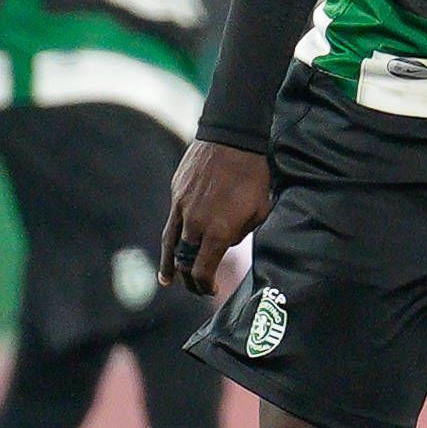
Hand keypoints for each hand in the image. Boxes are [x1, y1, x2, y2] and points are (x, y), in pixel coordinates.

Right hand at [160, 139, 273, 293]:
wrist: (232, 138)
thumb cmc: (253, 175)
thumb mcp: (259, 210)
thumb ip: (240, 233)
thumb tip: (226, 242)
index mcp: (218, 232)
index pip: (202, 271)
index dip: (204, 285)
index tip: (211, 289)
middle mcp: (195, 224)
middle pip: (185, 262)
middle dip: (190, 280)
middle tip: (195, 287)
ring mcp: (182, 207)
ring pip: (171, 244)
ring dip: (170, 265)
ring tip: (167, 280)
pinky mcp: (176, 193)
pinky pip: (172, 220)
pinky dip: (172, 237)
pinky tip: (173, 244)